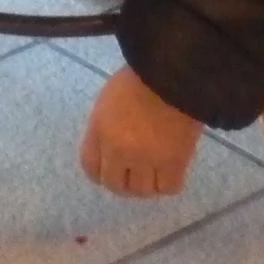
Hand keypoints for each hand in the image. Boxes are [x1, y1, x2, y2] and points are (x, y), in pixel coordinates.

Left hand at [79, 66, 202, 197]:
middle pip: (115, 184)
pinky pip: (168, 187)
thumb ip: (107, 124)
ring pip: (142, 191)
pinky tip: (171, 171)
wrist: (172, 73)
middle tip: (135, 175)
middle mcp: (117, 150)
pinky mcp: (173, 163)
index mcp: (99, 130)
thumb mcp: (110, 97)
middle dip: (123, 183)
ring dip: (147, 185)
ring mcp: (145, 159)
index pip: (90, 166)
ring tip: (155, 174)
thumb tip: (113, 144)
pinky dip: (169, 183)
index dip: (100, 173)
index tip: (111, 171)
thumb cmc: (139, 76)